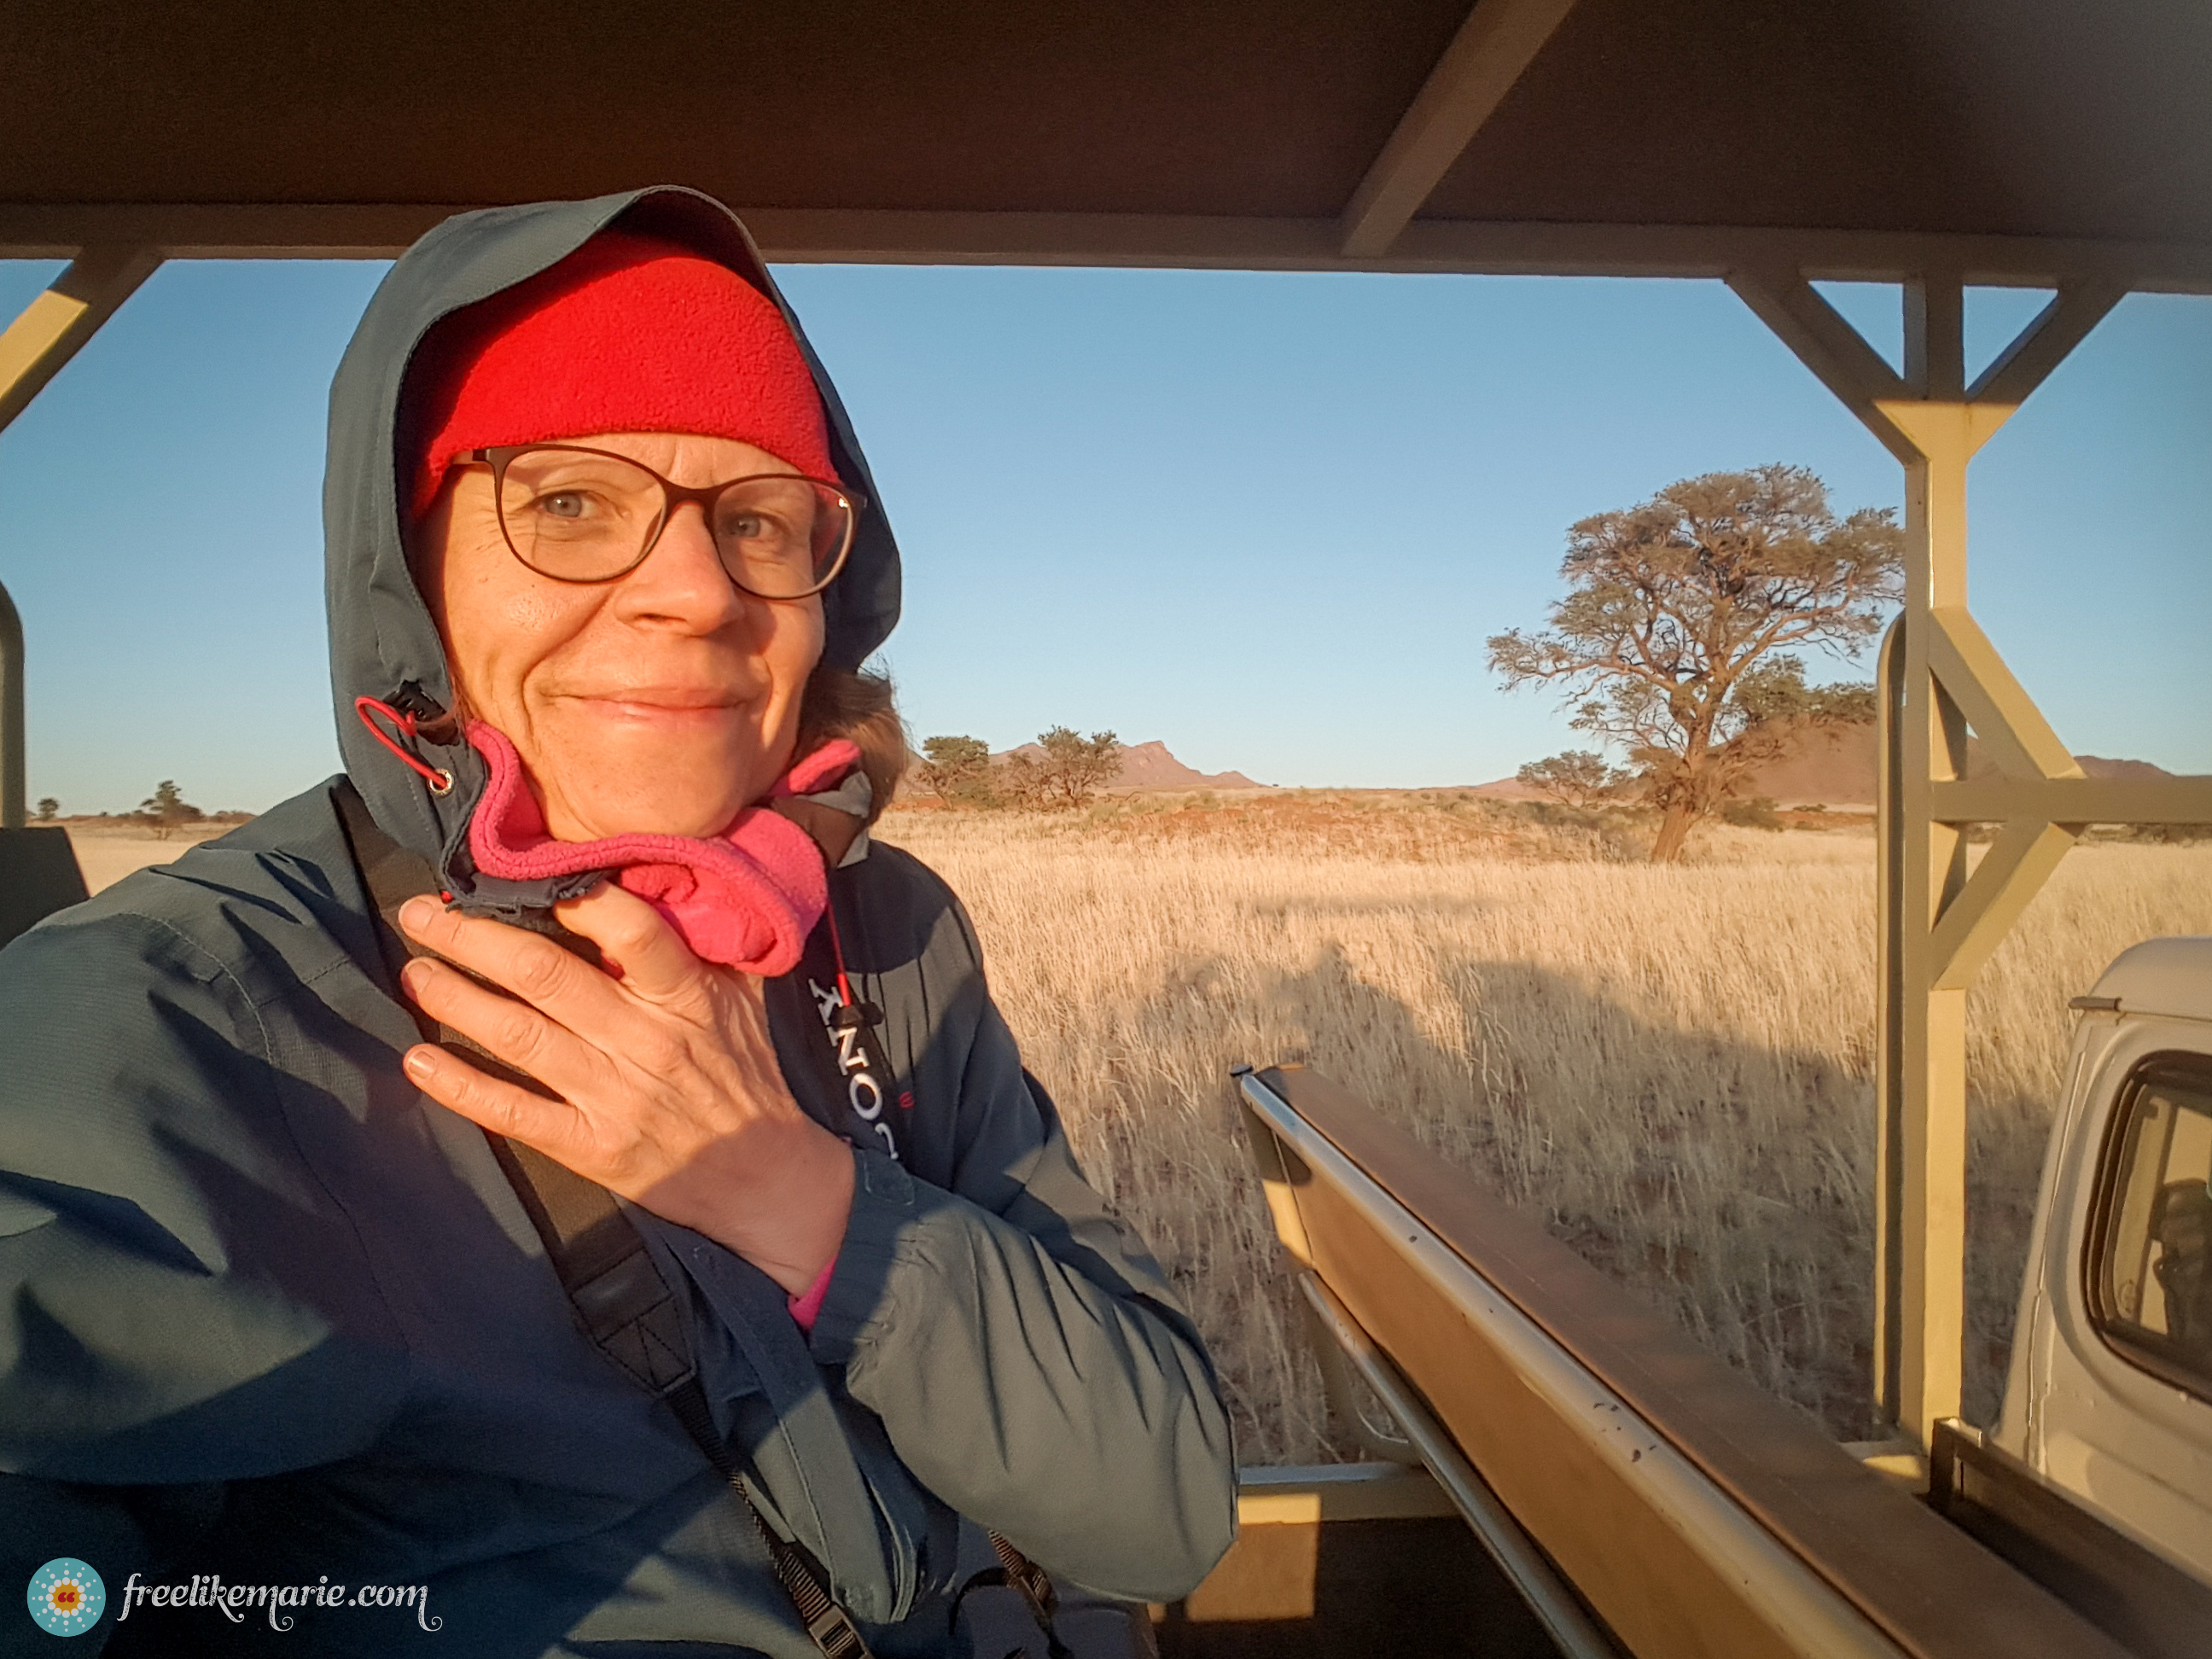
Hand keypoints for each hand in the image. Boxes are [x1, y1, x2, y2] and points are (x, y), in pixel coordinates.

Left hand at [395, 883, 854, 1294]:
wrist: (765, 1178)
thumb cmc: (747, 1073)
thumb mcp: (743, 995)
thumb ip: (701, 939)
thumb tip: (656, 875)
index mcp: (688, 994)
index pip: (630, 929)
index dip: (571, 896)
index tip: (517, 873)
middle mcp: (646, 1040)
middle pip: (547, 975)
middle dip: (473, 938)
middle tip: (420, 913)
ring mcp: (614, 1096)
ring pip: (520, 1036)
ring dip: (456, 1001)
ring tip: (414, 972)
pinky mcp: (592, 1147)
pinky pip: (516, 1113)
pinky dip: (462, 1088)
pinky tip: (418, 1062)